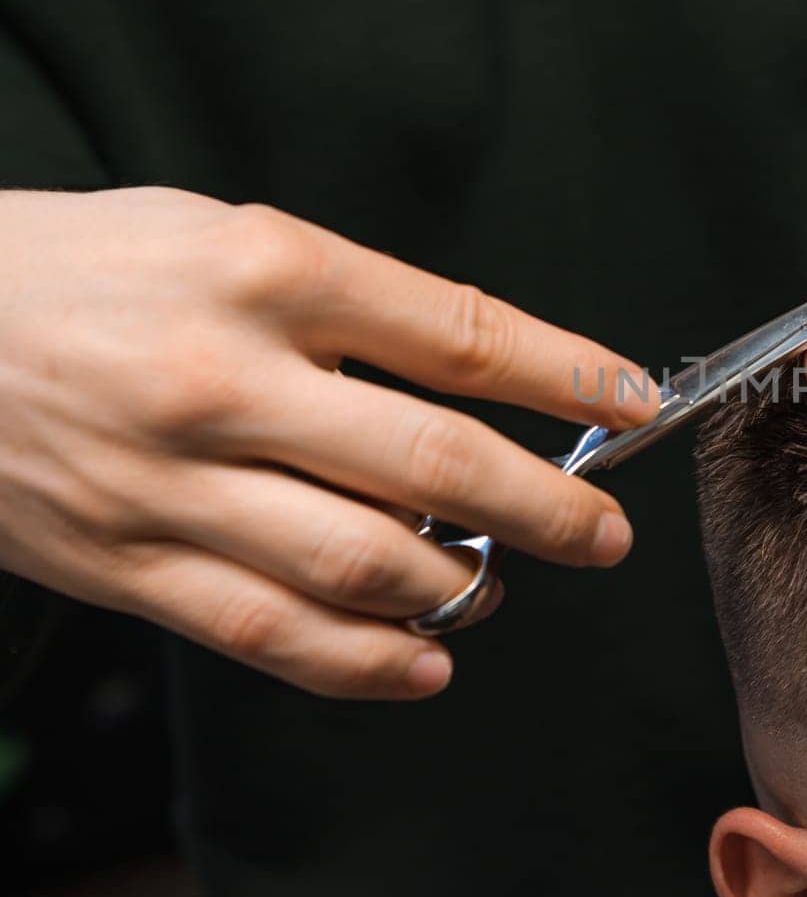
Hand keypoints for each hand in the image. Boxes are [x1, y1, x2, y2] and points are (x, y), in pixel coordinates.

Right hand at [0, 188, 656, 697]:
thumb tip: (479, 382)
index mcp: (264, 271)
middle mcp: (225, 379)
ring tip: (499, 580)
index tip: (631, 401)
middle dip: (547, 506)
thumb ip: (349, 305)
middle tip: (605, 534)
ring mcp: (171, 482)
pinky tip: (426, 661)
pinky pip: (269, 633)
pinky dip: (365, 662)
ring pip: (363, 562)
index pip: (457, 336)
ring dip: (462, 586)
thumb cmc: (87, 268)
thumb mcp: (223, 234)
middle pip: (433, 461)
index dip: (565, 377)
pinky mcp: (125, 564)